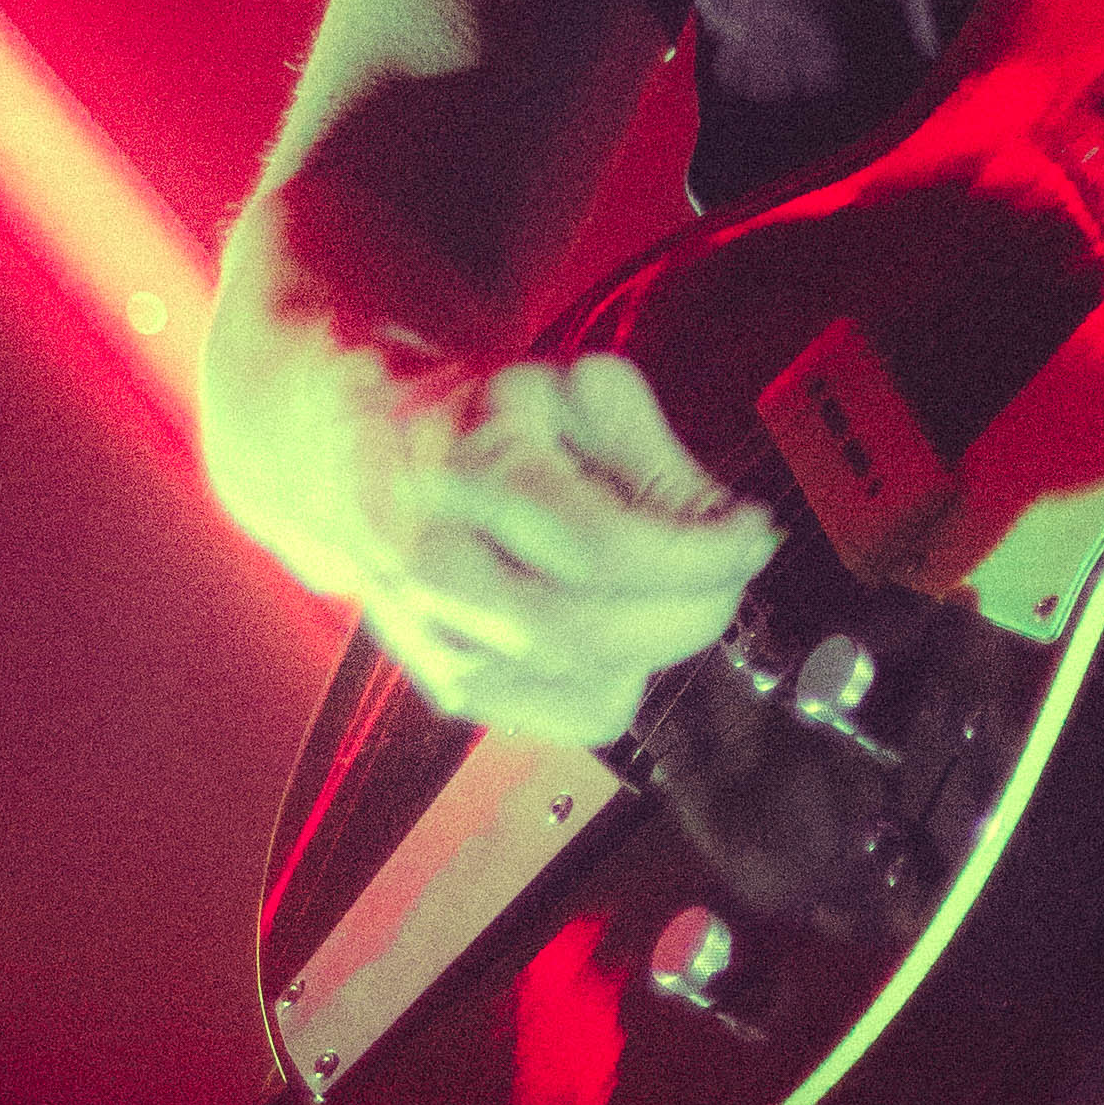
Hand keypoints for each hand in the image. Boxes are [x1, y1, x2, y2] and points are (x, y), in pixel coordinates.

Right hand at [207, 271, 777, 746]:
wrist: (351, 452)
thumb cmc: (476, 419)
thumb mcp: (563, 390)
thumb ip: (647, 450)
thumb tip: (722, 524)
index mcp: (463, 475)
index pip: (599, 548)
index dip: (696, 551)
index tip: (752, 531)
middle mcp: (432, 568)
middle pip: (592, 631)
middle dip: (691, 602)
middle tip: (731, 562)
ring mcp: (433, 640)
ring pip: (591, 686)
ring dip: (666, 639)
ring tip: (683, 586)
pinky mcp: (450, 684)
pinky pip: (578, 715)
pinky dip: (629, 678)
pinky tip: (625, 623)